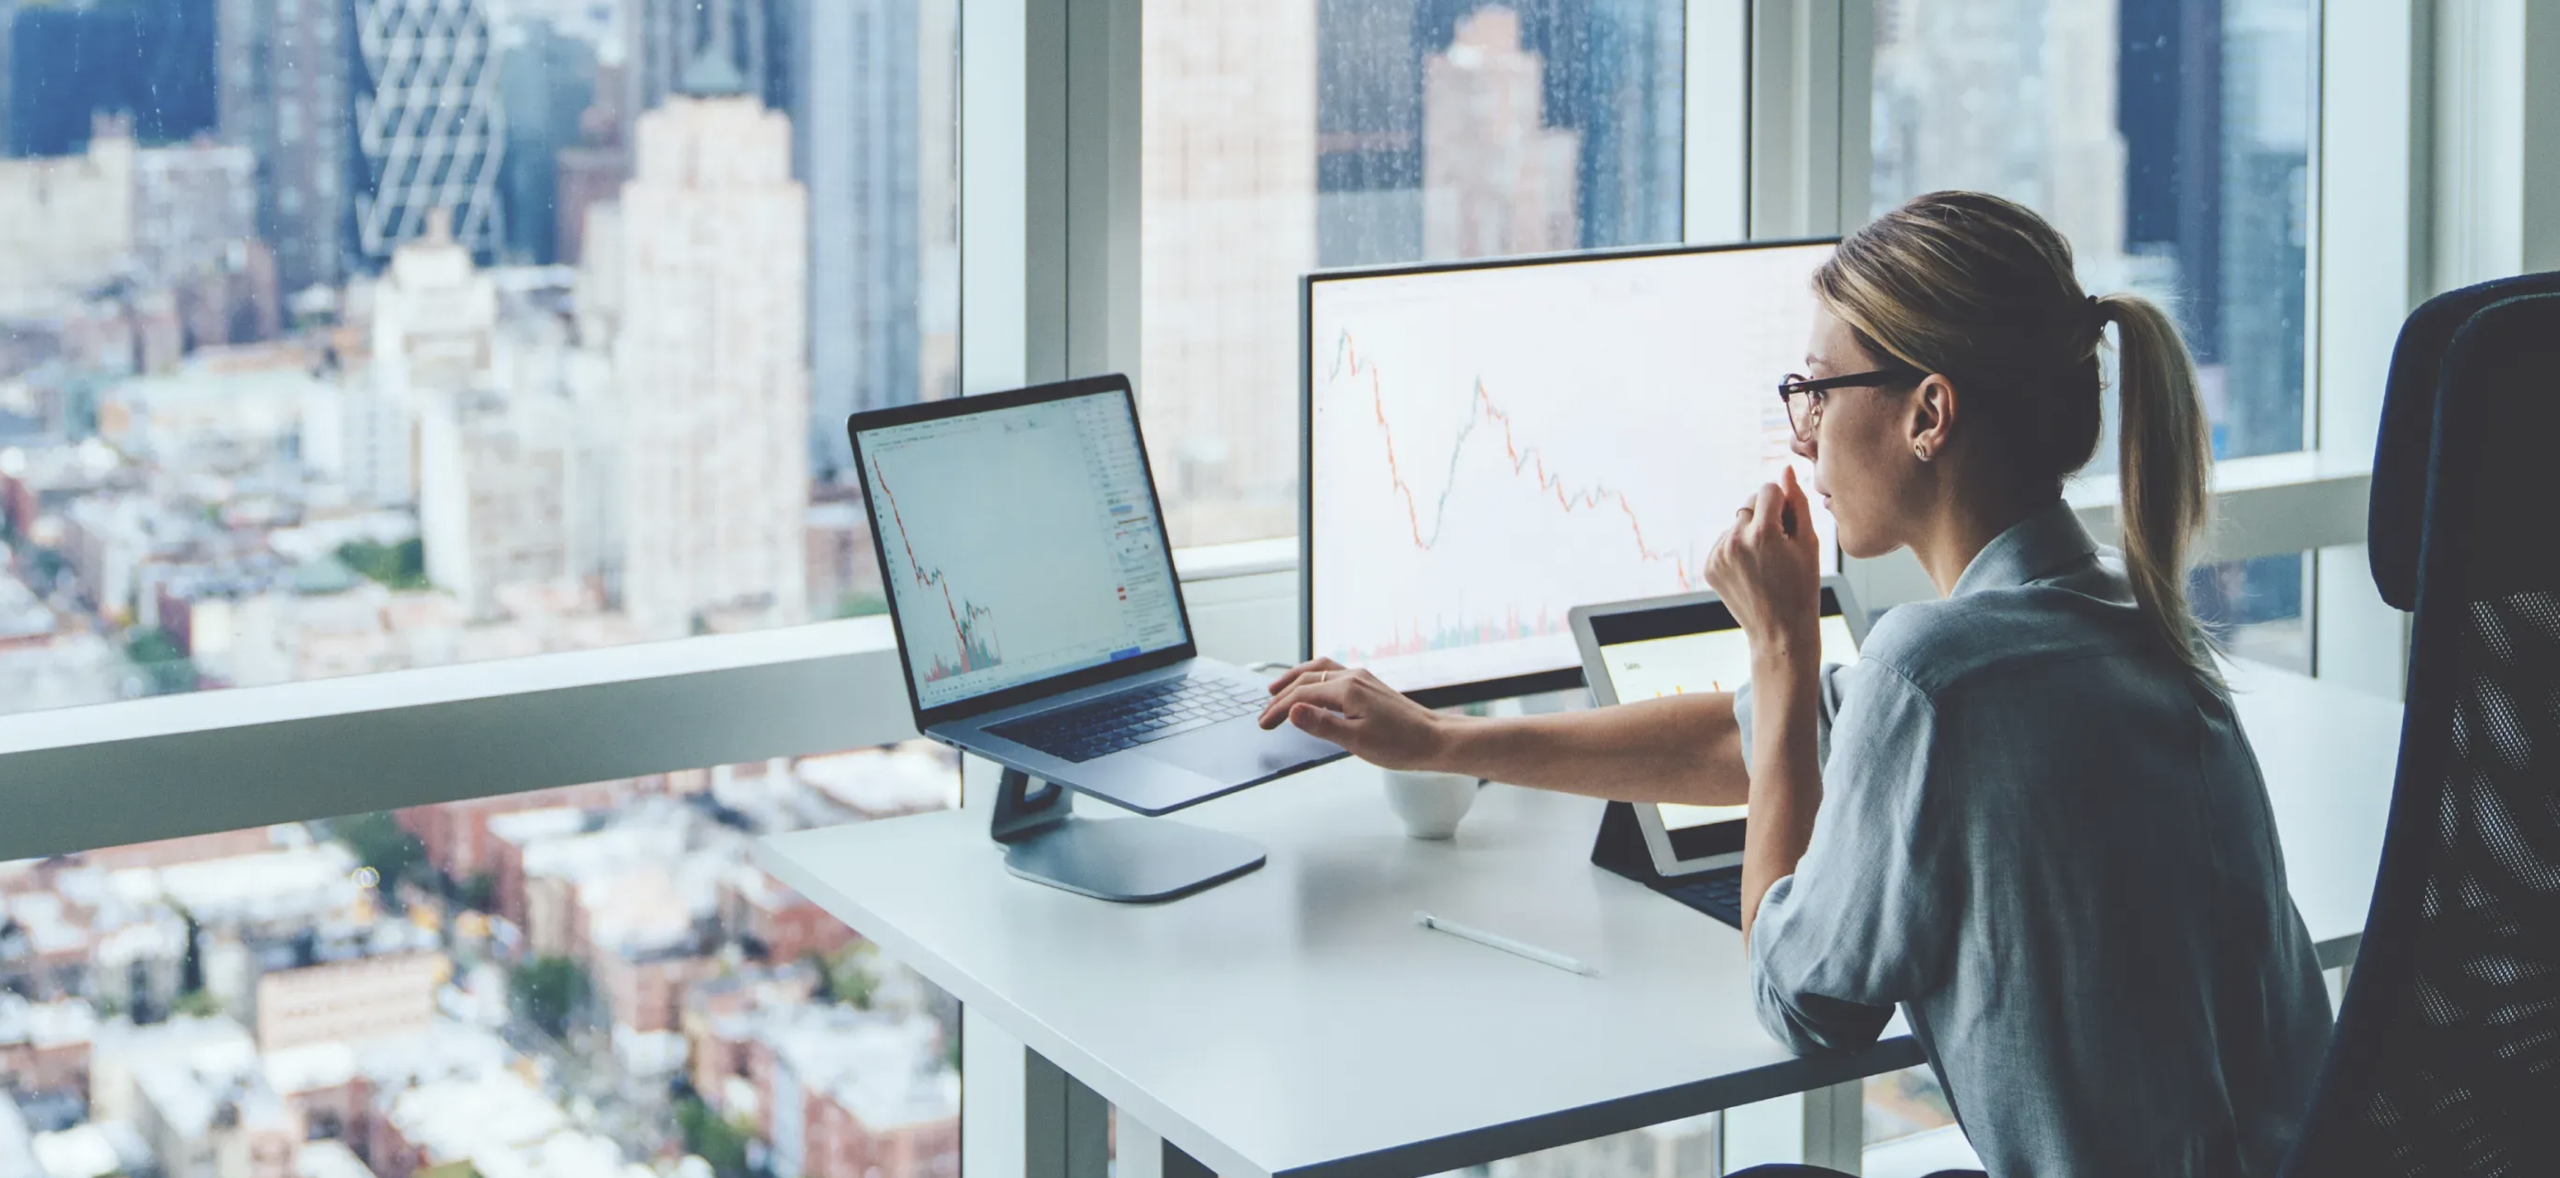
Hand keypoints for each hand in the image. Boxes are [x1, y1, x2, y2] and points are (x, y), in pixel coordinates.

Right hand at [1258, 658, 1450, 770]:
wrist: (1435, 740)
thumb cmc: (1401, 744)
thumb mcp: (1356, 741)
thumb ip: (1321, 725)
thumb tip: (1292, 711)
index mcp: (1348, 689)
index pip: (1301, 695)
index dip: (1278, 710)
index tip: (1263, 724)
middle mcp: (1353, 677)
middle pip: (1307, 679)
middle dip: (1281, 695)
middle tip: (1264, 714)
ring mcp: (1362, 679)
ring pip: (1319, 670)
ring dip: (1295, 678)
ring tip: (1277, 688)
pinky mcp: (1369, 685)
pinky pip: (1333, 673)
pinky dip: (1314, 678)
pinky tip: (1313, 688)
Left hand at [1703, 466, 1822, 657]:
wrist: (1779, 631)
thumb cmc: (1802, 587)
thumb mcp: (1808, 543)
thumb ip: (1797, 502)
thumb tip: (1785, 470)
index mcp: (1762, 533)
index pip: (1768, 489)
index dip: (1783, 503)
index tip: (1790, 525)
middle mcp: (1734, 541)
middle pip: (1750, 503)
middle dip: (1766, 515)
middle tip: (1780, 547)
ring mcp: (1718, 555)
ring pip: (1737, 523)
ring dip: (1751, 532)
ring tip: (1766, 562)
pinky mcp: (1708, 566)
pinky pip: (1724, 541)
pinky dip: (1737, 548)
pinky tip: (1752, 570)